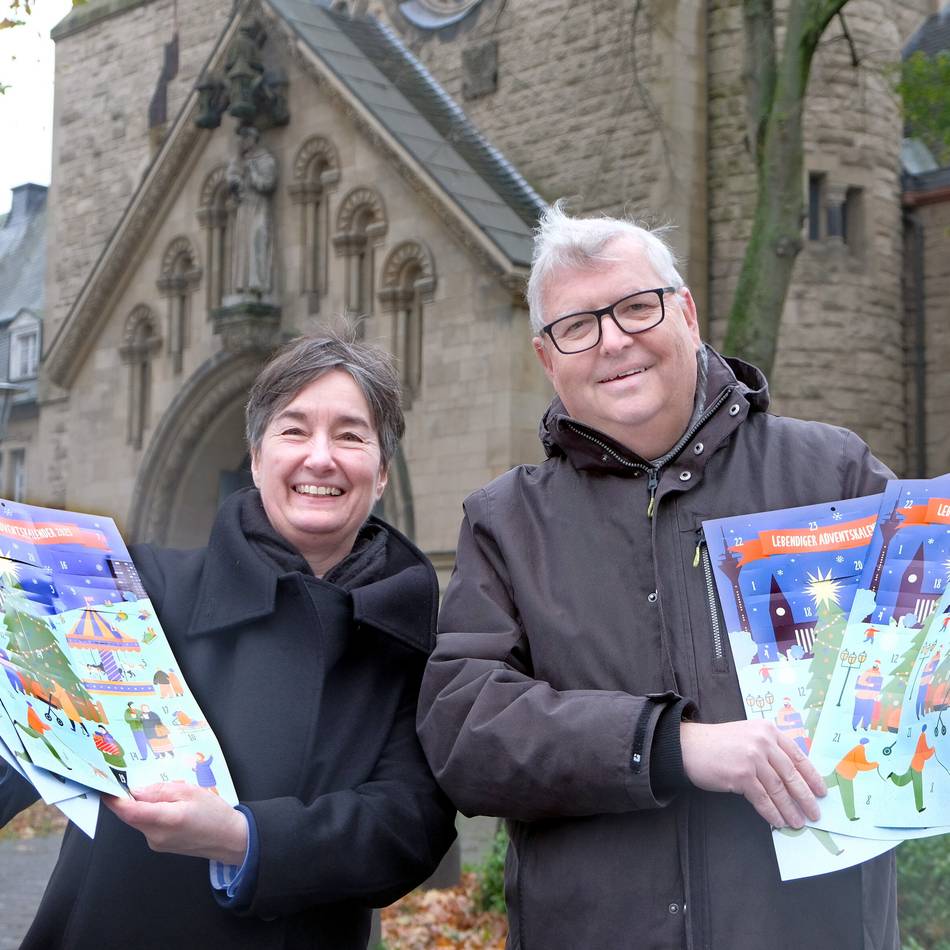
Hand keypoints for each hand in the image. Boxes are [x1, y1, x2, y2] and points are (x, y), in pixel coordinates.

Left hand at [103, 783, 247, 865]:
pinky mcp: (160, 846)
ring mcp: (156, 843)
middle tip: (142, 783)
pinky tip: (173, 808)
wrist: (229, 839)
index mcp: (165, 820)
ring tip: (172, 796)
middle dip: (132, 799)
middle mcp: (156, 836)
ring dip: (146, 806)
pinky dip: (153, 814)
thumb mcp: (191, 792)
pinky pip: (149, 826)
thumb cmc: (214, 814)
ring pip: (141, 820)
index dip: (114, 800)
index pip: (129, 811)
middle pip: (133, 815)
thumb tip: (137, 791)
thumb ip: (162, 790)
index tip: (105, 788)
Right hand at [680, 720, 825, 828]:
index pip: (797, 756)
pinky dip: (772, 812)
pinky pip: (762, 798)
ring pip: (778, 789)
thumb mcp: (748, 736)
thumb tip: (793, 775)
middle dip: (805, 797)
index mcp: (768, 731)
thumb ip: (769, 748)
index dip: (811, 776)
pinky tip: (778, 821)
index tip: (821, 791)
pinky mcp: (741, 775)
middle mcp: (762, 742)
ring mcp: (752, 758)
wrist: (690, 746)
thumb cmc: (719, 743)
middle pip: (791, 775)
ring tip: (798, 822)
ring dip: (790, 809)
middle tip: (815, 812)